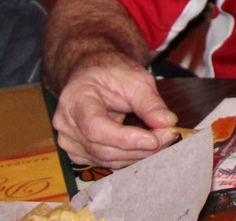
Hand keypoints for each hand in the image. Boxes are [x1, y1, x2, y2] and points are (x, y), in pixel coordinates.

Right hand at [51, 54, 180, 167]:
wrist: (95, 74)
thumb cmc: (112, 72)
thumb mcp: (135, 78)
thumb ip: (150, 102)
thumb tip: (167, 123)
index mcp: (75, 99)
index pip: (96, 128)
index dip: (126, 139)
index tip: (155, 139)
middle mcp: (66, 124)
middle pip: (103, 149)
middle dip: (140, 148)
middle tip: (169, 137)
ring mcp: (69, 141)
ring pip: (106, 159)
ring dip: (138, 154)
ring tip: (162, 140)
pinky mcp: (79, 152)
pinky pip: (105, 161)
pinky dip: (129, 156)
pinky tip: (145, 146)